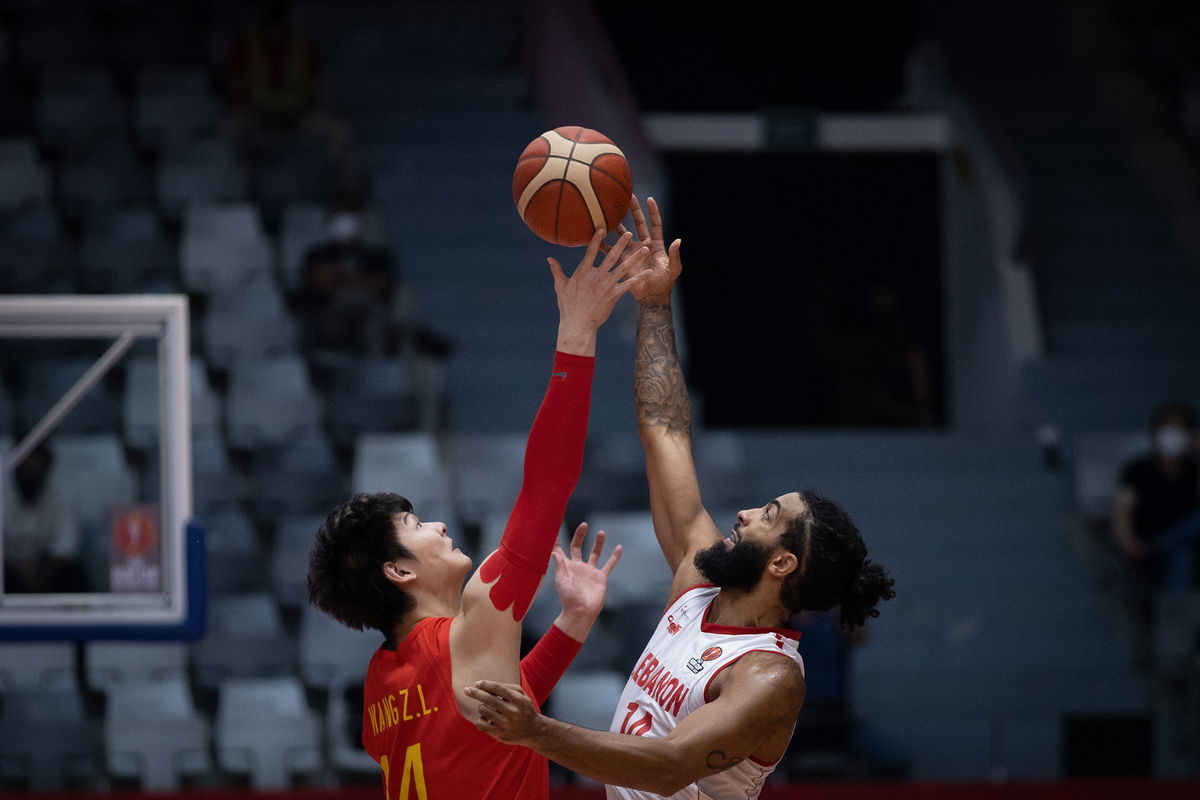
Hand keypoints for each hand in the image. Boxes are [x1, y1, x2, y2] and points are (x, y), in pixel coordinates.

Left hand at [465, 680, 543, 744]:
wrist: (533, 731)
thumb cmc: (524, 709)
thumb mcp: (522, 695)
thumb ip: (507, 687)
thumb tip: (486, 685)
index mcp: (518, 700)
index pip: (498, 688)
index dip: (485, 684)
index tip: (478, 683)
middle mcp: (512, 712)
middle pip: (488, 699)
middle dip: (475, 693)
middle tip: (466, 689)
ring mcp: (505, 724)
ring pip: (483, 710)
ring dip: (481, 707)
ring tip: (486, 708)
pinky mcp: (499, 734)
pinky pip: (481, 724)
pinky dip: (480, 719)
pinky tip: (485, 718)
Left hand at [550, 523, 621, 641]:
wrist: (581, 613)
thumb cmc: (568, 598)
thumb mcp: (561, 580)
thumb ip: (559, 565)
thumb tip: (553, 551)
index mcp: (566, 566)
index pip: (559, 549)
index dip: (556, 539)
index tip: (554, 526)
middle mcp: (578, 566)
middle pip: (577, 546)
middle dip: (580, 535)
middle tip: (584, 524)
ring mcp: (590, 571)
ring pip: (594, 553)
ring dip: (598, 543)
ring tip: (601, 532)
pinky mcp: (600, 577)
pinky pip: (609, 564)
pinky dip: (614, 556)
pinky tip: (619, 547)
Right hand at [551, 229, 649, 355]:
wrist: (578, 324)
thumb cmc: (568, 306)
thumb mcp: (560, 286)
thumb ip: (557, 270)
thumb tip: (549, 258)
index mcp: (583, 272)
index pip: (591, 252)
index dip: (597, 239)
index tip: (603, 228)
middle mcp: (596, 276)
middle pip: (611, 256)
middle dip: (621, 244)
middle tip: (630, 233)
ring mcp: (606, 285)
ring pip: (623, 268)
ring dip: (635, 257)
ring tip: (645, 248)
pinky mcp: (614, 295)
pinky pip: (629, 285)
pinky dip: (639, 278)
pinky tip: (649, 272)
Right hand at [602, 195, 681, 303]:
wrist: (652, 297)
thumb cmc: (665, 283)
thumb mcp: (673, 270)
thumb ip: (675, 255)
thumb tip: (678, 240)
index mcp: (656, 244)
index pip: (655, 224)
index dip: (652, 211)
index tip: (649, 199)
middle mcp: (643, 245)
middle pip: (638, 224)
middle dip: (633, 210)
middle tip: (627, 196)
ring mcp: (632, 253)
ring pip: (623, 234)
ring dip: (617, 224)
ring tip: (609, 212)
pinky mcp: (623, 262)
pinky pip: (612, 252)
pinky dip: (605, 245)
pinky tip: (597, 237)